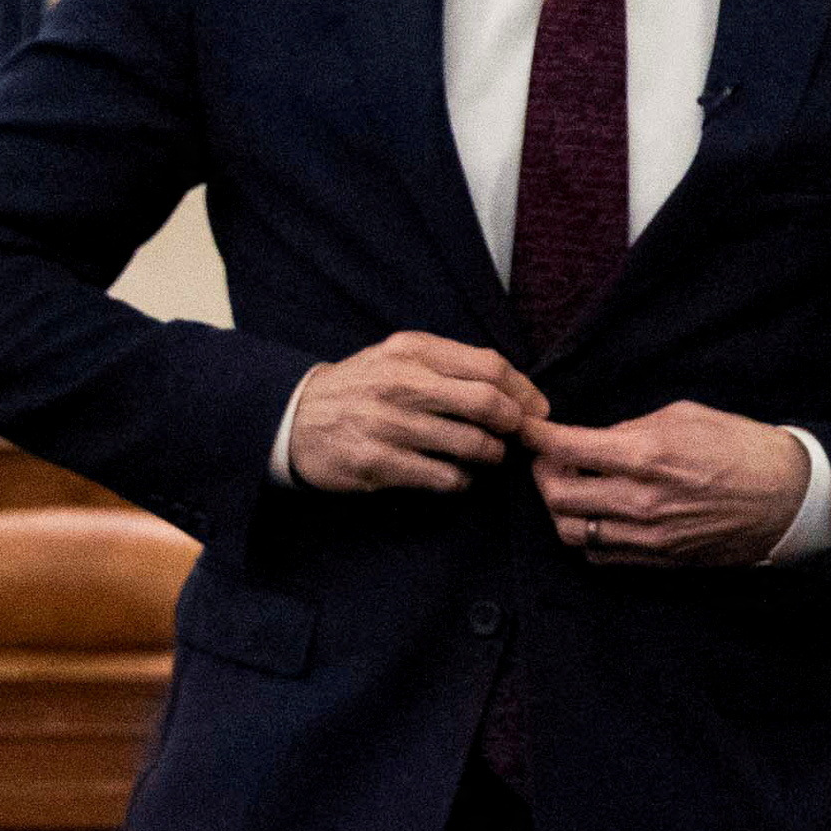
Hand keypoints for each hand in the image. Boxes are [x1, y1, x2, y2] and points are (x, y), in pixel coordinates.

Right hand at [283, 333, 543, 492]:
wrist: (293, 419)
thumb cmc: (362, 388)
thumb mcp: (400, 359)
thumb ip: (452, 366)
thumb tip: (519, 391)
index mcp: (412, 351)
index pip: (490, 366)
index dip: (524, 392)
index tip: (536, 410)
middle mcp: (401, 383)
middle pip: (488, 404)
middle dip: (514, 425)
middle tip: (515, 437)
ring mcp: (388, 424)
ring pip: (473, 445)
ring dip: (491, 456)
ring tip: (486, 456)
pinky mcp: (379, 462)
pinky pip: (446, 477)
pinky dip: (462, 480)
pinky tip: (455, 474)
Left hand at [523, 403, 810, 566]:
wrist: (789, 499)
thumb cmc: (743, 449)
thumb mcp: (687, 416)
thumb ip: (633, 428)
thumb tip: (599, 440)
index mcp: (648, 456)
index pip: (567, 449)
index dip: (537, 437)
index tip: (528, 430)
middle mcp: (640, 501)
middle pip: (557, 496)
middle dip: (542, 474)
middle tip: (550, 460)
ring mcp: (648, 537)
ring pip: (570, 532)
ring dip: (561, 509)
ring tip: (572, 491)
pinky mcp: (658, 560)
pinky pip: (599, 555)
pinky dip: (586, 536)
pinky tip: (597, 517)